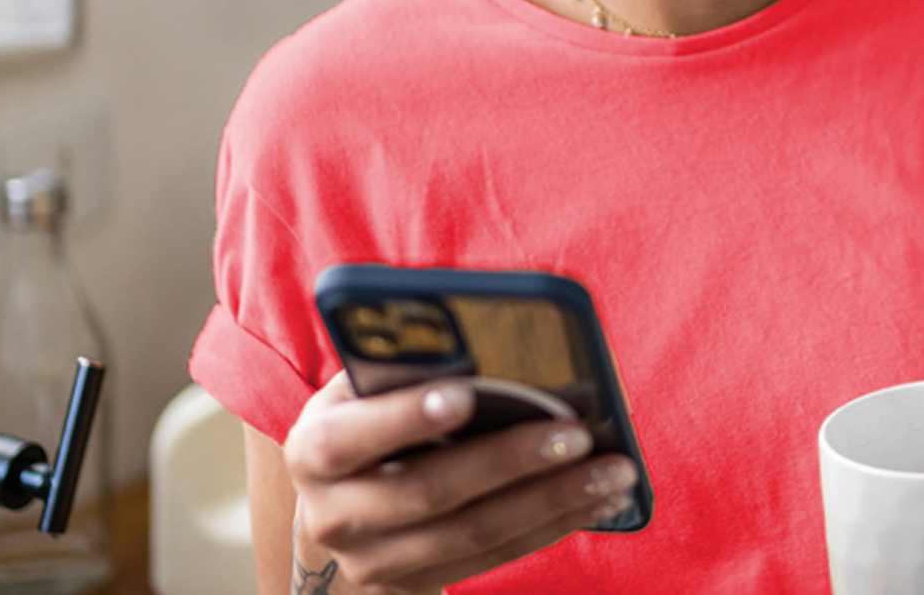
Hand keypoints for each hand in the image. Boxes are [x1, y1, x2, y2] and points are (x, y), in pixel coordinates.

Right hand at [279, 373, 635, 594]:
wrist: (340, 511)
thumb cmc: (364, 427)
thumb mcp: (359, 396)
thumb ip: (400, 373)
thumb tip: (486, 352)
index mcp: (312, 452)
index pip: (352, 438)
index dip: (405, 417)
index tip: (466, 394)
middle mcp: (334, 515)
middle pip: (428, 491)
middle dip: (508, 460)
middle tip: (576, 434)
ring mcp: (374, 561)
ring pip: (473, 533)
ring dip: (550, 501)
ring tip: (610, 471)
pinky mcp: (414, 586)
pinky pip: (493, 557)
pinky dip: (551, 526)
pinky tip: (595, 500)